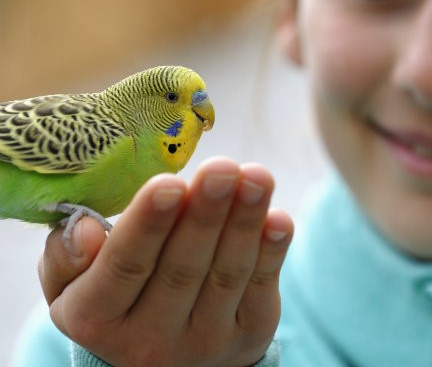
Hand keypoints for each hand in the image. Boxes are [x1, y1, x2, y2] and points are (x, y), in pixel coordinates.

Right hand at [39, 156, 292, 366]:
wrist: (158, 355)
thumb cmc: (114, 297)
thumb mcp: (72, 284)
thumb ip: (66, 257)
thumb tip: (83, 229)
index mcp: (99, 317)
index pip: (125, 266)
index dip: (148, 225)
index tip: (169, 183)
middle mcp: (151, 338)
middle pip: (182, 268)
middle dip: (205, 214)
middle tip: (221, 168)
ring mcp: (205, 341)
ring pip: (226, 274)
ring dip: (245, 222)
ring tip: (257, 177)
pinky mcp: (246, 334)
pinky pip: (261, 289)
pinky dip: (272, 252)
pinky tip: (279, 219)